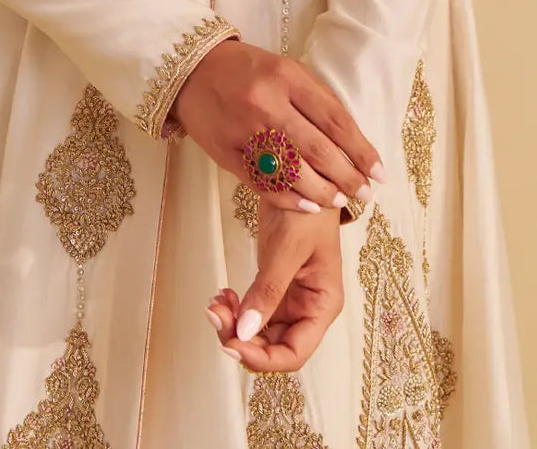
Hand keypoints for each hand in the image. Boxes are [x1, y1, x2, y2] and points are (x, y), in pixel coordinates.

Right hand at [170, 39, 384, 213]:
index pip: (335, 120)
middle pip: (318, 149)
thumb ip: (317, 100)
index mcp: (287, 77)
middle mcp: (267, 103)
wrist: (192, 70)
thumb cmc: (248, 70)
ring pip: (292, 171)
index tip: (379, 173)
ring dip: (322, 191)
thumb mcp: (286, 70)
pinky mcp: (225, 152)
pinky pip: (262, 182)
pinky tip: (308, 204)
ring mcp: (244, 129)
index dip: (361, 151)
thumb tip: (353, 141)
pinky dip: (289, 197)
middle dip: (347, 177)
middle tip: (364, 194)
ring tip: (339, 200)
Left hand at [205, 199, 343, 371]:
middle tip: (215, 314)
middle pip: (273, 346)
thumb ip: (267, 292)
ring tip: (216, 302)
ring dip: (234, 324)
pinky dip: (236, 309)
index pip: (294, 353)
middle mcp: (308, 309)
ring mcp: (290, 299)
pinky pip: (253, 311)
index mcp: (322, 305)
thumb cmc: (306, 209)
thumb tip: (243, 333)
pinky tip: (223, 294)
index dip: (262, 358)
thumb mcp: (287, 249)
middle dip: (241, 338)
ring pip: (259, 331)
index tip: (232, 345)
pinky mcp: (274, 287)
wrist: (300, 177)